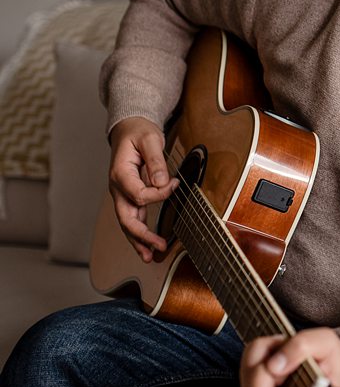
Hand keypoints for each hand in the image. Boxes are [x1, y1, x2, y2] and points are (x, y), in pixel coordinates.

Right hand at [108, 116, 177, 261]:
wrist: (128, 129)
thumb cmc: (138, 132)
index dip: (159, 194)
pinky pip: (133, 218)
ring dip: (138, 241)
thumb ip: (155, 161)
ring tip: (151, 257)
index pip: (138, 195)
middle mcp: (117, 188)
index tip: (175, 184)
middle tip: (159, 247)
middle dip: (141, 235)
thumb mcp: (149, 139)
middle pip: (125, 218)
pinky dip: (139, 233)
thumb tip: (162, 181)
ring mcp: (122, 194)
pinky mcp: (130, 197)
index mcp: (120, 174)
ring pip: (127, 223)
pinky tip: (148, 246)